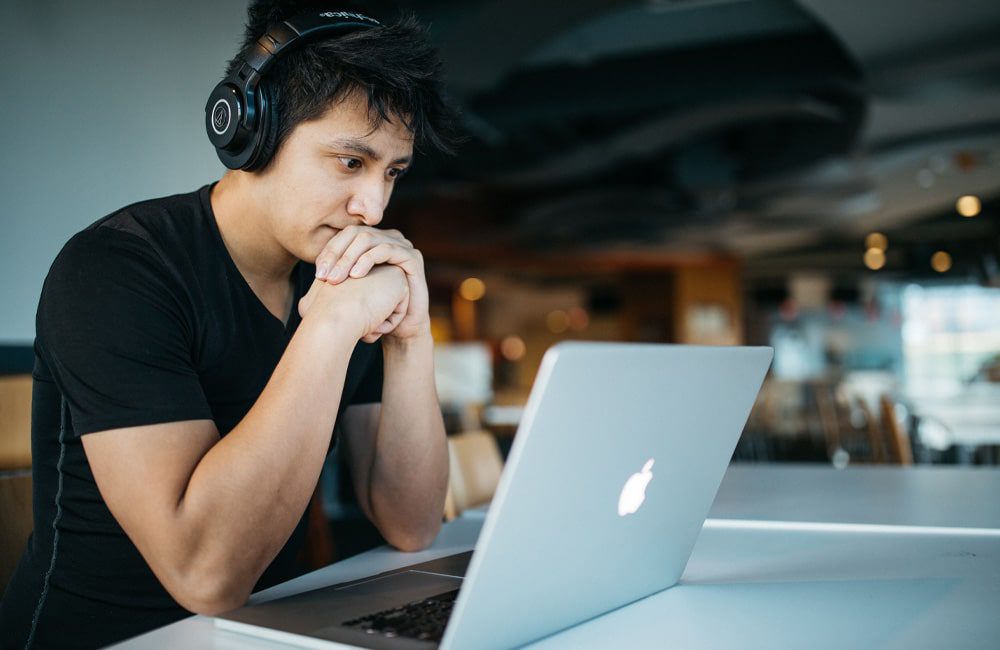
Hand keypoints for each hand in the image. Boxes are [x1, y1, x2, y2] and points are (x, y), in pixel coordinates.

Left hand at [314, 226, 429, 339]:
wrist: (401, 329)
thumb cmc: (374, 310)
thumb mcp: (350, 290)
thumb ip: (336, 276)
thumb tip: (312, 274)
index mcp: (373, 242)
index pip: (345, 236)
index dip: (329, 251)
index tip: (317, 275)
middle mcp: (387, 238)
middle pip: (355, 233)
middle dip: (336, 254)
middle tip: (324, 277)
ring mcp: (402, 245)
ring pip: (368, 239)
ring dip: (349, 258)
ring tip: (336, 279)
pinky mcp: (413, 256)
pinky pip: (387, 250)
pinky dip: (368, 260)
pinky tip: (356, 276)